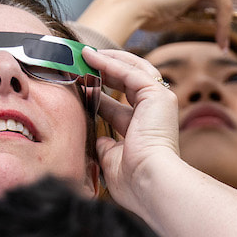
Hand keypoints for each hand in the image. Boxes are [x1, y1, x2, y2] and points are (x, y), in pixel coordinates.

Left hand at [86, 49, 182, 194]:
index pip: (117, 105)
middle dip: (104, 70)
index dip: (97, 93)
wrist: (149, 183)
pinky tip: (91, 56)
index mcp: (142, 130)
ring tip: (85, 53)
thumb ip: (104, 146)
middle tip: (81, 61)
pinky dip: (110, 62)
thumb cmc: (133, 180)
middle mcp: (153, 113)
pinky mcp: (158, 95)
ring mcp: (159, 102)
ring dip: (108, 60)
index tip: (78, 85)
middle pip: (127, 82)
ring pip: (133, 70)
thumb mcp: (111, 159)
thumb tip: (98, 139)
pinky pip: (130, 71)